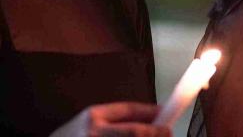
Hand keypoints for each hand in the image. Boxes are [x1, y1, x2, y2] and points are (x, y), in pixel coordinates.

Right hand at [49, 102, 171, 136]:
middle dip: (155, 132)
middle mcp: (95, 134)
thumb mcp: (92, 119)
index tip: (165, 113)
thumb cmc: (73, 136)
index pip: (128, 111)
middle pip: (134, 133)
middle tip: (167, 131)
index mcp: (94, 117)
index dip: (149, 112)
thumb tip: (152, 115)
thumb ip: (118, 118)